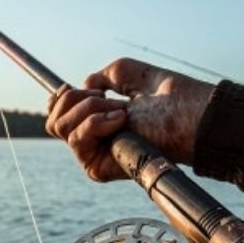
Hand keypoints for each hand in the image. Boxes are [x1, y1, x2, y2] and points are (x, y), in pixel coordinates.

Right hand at [44, 58, 214, 180]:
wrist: (191, 118)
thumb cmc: (171, 98)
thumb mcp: (130, 74)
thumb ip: (103, 75)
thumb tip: (83, 86)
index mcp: (98, 120)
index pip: (57, 113)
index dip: (60, 97)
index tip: (77, 86)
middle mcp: (93, 139)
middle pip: (52, 120)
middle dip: (76, 99)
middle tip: (108, 98)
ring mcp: (94, 154)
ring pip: (60, 127)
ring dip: (88, 108)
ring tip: (120, 111)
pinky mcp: (97, 168)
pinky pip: (76, 139)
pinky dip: (95, 122)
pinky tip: (120, 120)